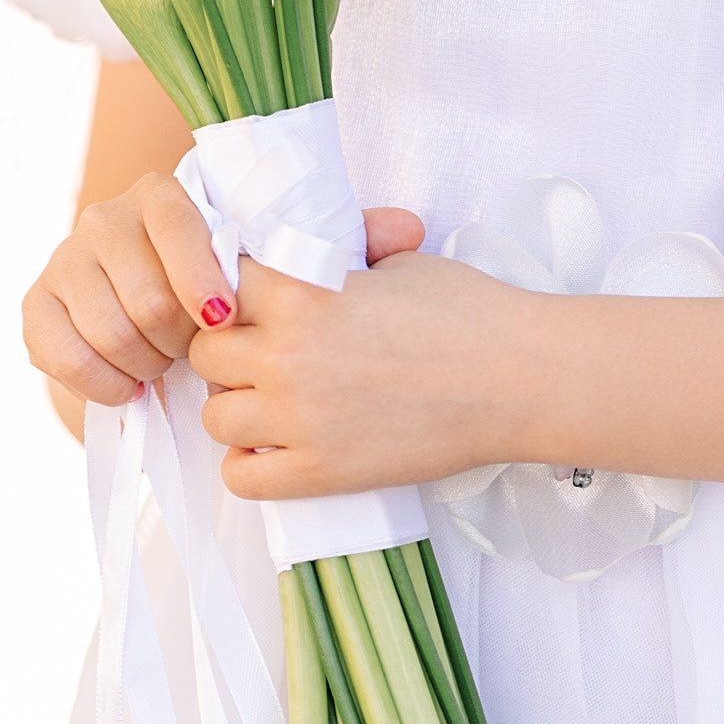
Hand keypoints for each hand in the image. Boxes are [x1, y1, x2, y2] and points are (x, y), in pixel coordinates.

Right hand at [23, 173, 428, 411]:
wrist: (152, 330)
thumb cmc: (231, 295)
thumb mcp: (287, 271)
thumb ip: (345, 245)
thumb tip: (410, 227)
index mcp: (170, 196)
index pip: (177, 219)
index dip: (198, 272)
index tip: (223, 317)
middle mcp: (110, 216)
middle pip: (142, 288)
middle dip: (177, 338)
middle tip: (202, 358)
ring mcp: (68, 259)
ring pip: (106, 324)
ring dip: (144, 363)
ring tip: (170, 372)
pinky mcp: (36, 306)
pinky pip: (59, 348)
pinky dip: (98, 380)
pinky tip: (128, 390)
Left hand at [191, 246, 544, 497]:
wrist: (517, 378)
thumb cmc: (467, 312)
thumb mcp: (397, 260)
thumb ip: (338, 255)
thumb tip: (314, 245)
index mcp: (302, 294)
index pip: (220, 284)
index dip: (236, 290)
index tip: (254, 299)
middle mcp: (287, 356)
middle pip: (206, 354)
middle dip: (230, 350)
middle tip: (263, 351)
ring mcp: (299, 419)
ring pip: (215, 417)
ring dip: (238, 406)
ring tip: (274, 401)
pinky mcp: (320, 472)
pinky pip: (241, 477)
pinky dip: (251, 463)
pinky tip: (280, 446)